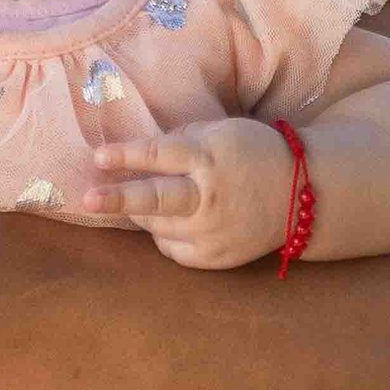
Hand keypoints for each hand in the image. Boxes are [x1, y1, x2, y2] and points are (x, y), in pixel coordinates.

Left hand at [93, 117, 291, 271]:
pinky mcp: (215, 257)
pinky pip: (171, 249)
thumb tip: (137, 153)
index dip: (127, 155)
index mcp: (210, 159)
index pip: (161, 155)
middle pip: (157, 200)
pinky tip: (177, 220)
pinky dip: (164, 235)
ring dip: (143, 214)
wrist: (301, 195)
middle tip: (88, 199)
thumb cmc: (253, 153)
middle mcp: (210, 198)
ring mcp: (212, 232)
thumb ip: (181, 139)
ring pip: (157, 227)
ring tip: (151, 201)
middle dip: (120, 199)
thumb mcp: (221, 132)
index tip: (98, 156)